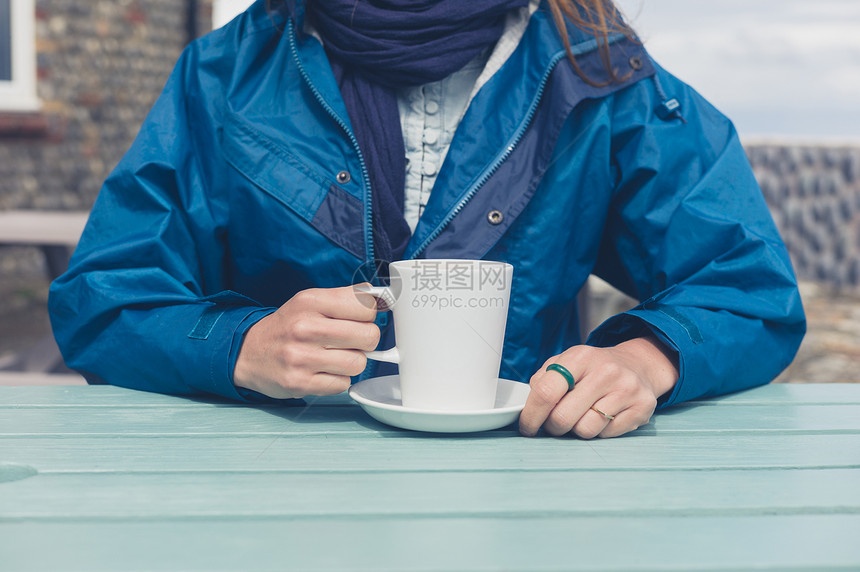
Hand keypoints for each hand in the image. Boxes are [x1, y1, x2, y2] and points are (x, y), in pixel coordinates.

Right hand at [233, 285, 380, 398]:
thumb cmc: (288, 326)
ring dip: (351, 361)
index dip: (369, 314)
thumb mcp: (312, 301)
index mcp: (311, 301)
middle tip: (351, 340)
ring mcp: (301, 357)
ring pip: (359, 363)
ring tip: (334, 356)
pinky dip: (338, 379)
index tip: (361, 319)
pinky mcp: (300, 383)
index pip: (367, 305)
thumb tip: (383, 296)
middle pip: (369, 336)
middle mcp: (305, 327)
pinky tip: (322, 370)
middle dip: (366, 340)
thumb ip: (346, 298)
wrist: (249, 352)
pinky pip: (343, 384)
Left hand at [518, 336, 678, 438]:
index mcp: (579, 357)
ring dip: (577, 429)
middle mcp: (605, 371)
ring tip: (583, 415)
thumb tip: (528, 408)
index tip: (527, 427)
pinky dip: (599, 431)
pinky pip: (606, 434)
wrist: (636, 365)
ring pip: (585, 430)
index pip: (546, 392)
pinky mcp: (642, 407)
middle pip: (563, 417)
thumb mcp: (565, 363)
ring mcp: (626, 389)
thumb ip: (543, 381)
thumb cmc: (592, 368)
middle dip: (553, 427)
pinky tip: (603, 416)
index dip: (531, 415)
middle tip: (556, 423)